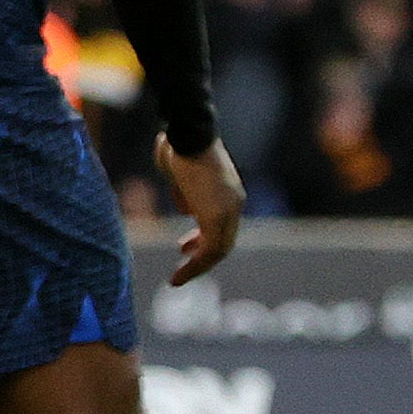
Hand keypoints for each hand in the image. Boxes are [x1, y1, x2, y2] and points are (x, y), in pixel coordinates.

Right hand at [157, 132, 244, 285]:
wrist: (188, 133)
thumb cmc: (180, 144)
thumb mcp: (180, 174)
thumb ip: (183, 193)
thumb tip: (185, 209)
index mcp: (228, 194)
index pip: (221, 226)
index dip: (202, 240)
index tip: (183, 247)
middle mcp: (234, 204)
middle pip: (224, 242)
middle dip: (201, 257)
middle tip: (182, 267)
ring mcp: (228, 211)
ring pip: (219, 251)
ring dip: (198, 267)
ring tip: (178, 280)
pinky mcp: (216, 218)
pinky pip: (209, 251)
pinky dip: (195, 267)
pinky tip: (178, 275)